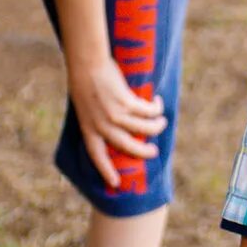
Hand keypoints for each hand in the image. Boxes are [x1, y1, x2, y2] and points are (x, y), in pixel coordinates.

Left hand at [67, 54, 165, 187]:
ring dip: (156, 126)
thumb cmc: (85, 81)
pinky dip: (156, 107)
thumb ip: (97, 119)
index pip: (97, 155)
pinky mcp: (126, 102)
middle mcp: (102, 125)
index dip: (106, 170)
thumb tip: (115, 126)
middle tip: (154, 152)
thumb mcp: (86, 106)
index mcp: (88, 128)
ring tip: (161, 122)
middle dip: (143, 152)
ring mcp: (114, 114)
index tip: (116, 183)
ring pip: (144, 128)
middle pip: (128, 146)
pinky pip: (148, 110)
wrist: (87, 63)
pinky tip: (157, 102)